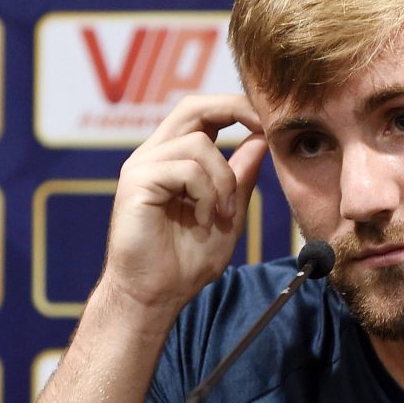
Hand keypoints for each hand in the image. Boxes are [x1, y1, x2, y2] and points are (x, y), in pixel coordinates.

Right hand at [101, 94, 267, 315]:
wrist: (156, 295)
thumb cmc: (186, 261)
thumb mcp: (229, 212)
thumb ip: (241, 176)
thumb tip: (260, 139)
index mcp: (174, 158)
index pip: (203, 112)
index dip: (236, 107)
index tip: (267, 122)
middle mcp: (154, 155)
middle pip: (193, 107)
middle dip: (234, 110)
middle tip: (263, 129)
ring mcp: (142, 166)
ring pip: (198, 143)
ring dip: (223, 180)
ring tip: (221, 214)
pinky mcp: (136, 182)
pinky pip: (186, 169)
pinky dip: (206, 195)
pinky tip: (203, 219)